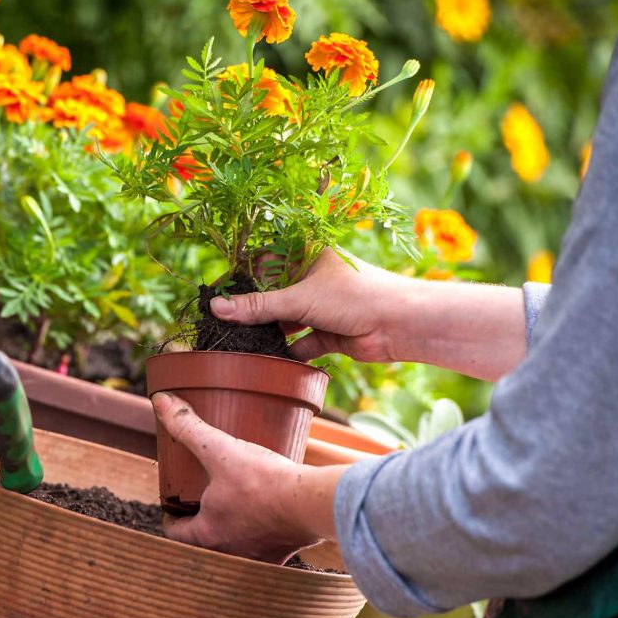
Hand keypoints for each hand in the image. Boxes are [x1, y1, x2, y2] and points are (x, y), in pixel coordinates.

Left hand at [153, 392, 346, 562]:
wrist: (312, 503)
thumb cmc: (263, 481)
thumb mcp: (219, 448)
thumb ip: (188, 426)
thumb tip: (160, 402)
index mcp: (207, 534)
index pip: (176, 533)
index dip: (171, 518)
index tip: (173, 506)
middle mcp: (230, 552)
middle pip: (204, 542)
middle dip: (201, 523)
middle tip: (202, 500)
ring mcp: (258, 556)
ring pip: (235, 545)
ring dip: (232, 528)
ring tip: (234, 503)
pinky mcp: (283, 552)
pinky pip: (267, 545)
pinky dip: (263, 531)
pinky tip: (269, 513)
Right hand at [213, 248, 403, 361]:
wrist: (401, 325)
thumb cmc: (354, 296)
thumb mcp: (299, 299)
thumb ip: (257, 306)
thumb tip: (216, 308)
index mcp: (307, 255)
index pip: (265, 262)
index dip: (242, 277)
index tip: (217, 294)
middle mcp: (312, 279)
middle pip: (273, 295)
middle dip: (253, 311)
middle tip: (223, 324)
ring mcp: (321, 307)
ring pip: (286, 320)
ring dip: (269, 333)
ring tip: (241, 345)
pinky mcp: (329, 333)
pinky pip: (301, 343)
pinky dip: (288, 353)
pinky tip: (270, 362)